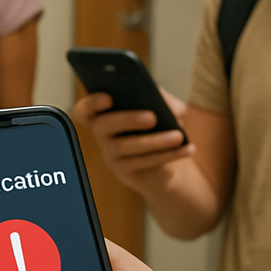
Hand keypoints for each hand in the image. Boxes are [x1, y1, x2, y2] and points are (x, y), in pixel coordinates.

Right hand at [71, 90, 193, 194]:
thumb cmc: (159, 128)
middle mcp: (102, 135)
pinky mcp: (126, 173)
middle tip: (151, 117)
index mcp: (104, 114)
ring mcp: (111, 155)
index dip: (91, 103)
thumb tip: (170, 107)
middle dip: (126, 119)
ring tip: (178, 136)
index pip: (84, 110)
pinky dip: (169, 155)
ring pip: (126, 147)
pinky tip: (187, 148)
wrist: (165, 164)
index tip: (107, 97)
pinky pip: (144, 163)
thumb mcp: (162, 108)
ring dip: (155, 141)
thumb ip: (163, 100)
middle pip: (103, 126)